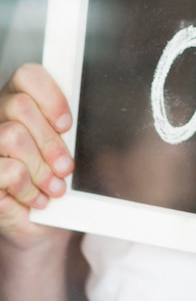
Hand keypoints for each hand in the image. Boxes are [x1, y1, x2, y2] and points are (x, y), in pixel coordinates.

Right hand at [0, 64, 72, 248]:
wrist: (40, 225)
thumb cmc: (57, 180)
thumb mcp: (71, 150)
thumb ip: (70, 129)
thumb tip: (83, 121)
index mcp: (19, 101)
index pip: (28, 75)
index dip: (50, 97)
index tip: (66, 124)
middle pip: (20, 106)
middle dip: (50, 140)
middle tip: (66, 166)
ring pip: (11, 135)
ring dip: (40, 166)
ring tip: (54, 186)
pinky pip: (7, 170)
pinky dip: (27, 187)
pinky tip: (36, 198)